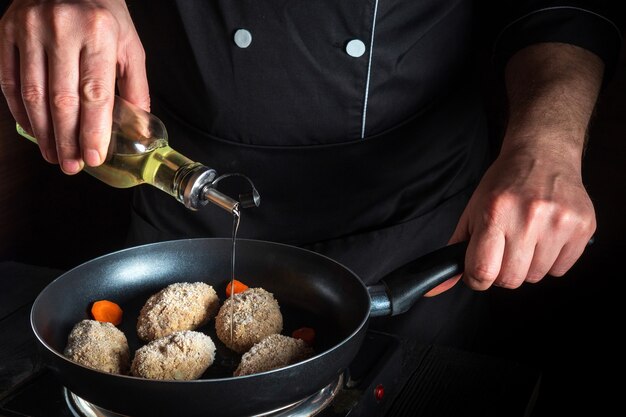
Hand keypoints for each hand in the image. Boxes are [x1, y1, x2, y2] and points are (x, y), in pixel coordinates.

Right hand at [0, 0, 149, 173]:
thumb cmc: (104, 14)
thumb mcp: (129, 45)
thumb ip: (135, 88)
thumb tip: (138, 130)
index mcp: (99, 33)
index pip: (95, 94)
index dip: (93, 131)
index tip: (93, 158)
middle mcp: (62, 29)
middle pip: (62, 100)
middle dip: (67, 139)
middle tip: (71, 165)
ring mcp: (30, 28)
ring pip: (33, 94)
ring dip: (43, 132)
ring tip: (54, 155)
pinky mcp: (6, 30)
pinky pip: (9, 80)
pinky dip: (20, 111)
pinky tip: (34, 130)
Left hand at [428, 144, 595, 294]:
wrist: (542, 153)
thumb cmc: (504, 184)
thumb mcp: (472, 211)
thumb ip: (456, 249)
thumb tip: (439, 286)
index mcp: (494, 213)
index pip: (482, 270)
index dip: (476, 279)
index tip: (477, 272)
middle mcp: (528, 218)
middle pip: (510, 280)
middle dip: (502, 272)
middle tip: (503, 250)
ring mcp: (558, 223)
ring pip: (535, 277)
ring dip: (527, 266)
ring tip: (526, 238)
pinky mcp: (582, 227)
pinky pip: (560, 270)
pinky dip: (550, 261)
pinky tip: (545, 237)